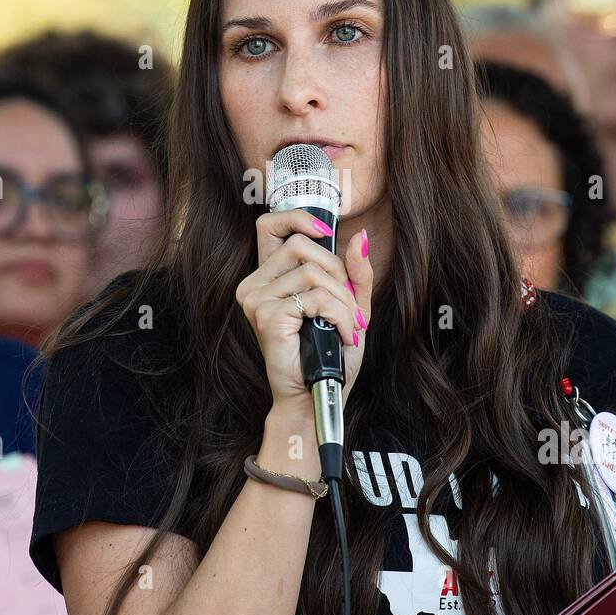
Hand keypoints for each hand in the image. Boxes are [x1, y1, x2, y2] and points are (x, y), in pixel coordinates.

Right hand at [235, 210, 373, 409]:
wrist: (318, 396)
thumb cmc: (329, 355)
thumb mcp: (350, 306)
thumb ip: (355, 273)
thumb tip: (360, 236)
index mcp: (269, 277)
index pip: (269, 225)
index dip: (297, 219)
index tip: (325, 233)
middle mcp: (255, 285)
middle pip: (303, 246)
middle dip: (338, 274)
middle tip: (349, 308)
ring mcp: (257, 300)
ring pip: (314, 273)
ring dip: (344, 301)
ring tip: (348, 326)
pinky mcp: (267, 316)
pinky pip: (316, 298)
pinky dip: (341, 316)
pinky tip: (343, 336)